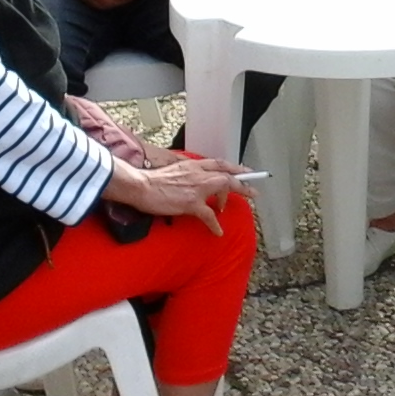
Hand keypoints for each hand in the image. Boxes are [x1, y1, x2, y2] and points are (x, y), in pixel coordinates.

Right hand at [105, 154, 256, 235]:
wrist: (141, 186)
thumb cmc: (152, 181)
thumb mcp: (173, 171)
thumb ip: (186, 173)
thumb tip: (193, 181)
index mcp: (193, 165)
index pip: (219, 163)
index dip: (234, 168)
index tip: (245, 171)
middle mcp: (198, 173)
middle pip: (227, 175)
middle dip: (242, 183)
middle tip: (253, 192)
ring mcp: (197, 188)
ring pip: (223, 188)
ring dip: (228, 200)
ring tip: (226, 210)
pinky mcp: (192, 203)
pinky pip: (209, 216)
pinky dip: (215, 225)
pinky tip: (218, 232)